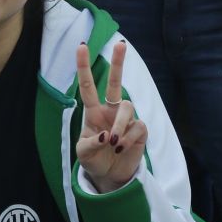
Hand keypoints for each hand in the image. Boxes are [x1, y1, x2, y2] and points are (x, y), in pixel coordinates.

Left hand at [75, 41, 146, 192]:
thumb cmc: (94, 160)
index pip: (88, 87)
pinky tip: (122, 148)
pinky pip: (137, 127)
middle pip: (116, 83)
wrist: (110, 176)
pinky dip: (129, 138)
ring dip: (120, 124)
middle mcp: (110, 111)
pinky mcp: (140, 131)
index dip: (84, 67)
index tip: (81, 46)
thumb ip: (91, 143)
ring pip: (127, 107)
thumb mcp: (83, 154)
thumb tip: (107, 135)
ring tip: (114, 142)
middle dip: (119, 63)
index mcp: (93, 112)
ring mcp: (126, 120)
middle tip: (121, 45)